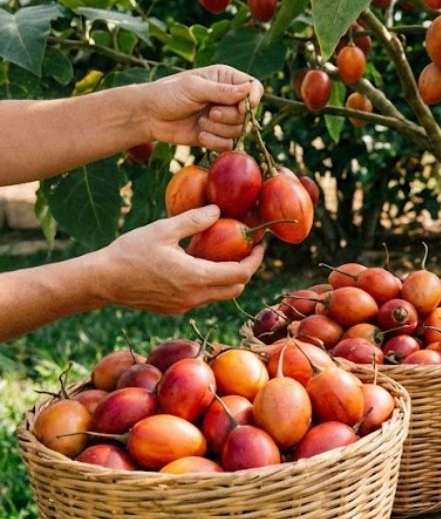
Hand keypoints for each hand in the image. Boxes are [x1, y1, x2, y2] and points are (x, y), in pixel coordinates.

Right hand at [95, 205, 264, 313]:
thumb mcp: (163, 229)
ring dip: (227, 276)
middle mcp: (195, 297)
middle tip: (246, 248)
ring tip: (223, 253)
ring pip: (219, 294)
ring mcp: (184, 306)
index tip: (260, 243)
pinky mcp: (174, 308)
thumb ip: (194, 220)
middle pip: (235, 287)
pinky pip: (202, 297)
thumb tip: (218, 210)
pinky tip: (199, 264)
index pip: (241, 273)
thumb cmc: (130, 253)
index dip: (256, 259)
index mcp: (197, 278)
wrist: (101, 281)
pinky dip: (209, 282)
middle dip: (246, 269)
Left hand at [141, 65, 264, 150]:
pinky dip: (215, 142)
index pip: (253, 86)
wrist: (149, 116)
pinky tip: (200, 135)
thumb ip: (222, 91)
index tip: (244, 106)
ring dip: (219, 128)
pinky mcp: (217, 135)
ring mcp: (223, 117)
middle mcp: (228, 98)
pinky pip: (229, 144)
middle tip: (210, 113)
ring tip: (200, 122)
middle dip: (229, 116)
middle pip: (248, 112)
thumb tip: (249, 89)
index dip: (253, 98)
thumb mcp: (194, 88)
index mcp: (225, 79)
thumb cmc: (168, 94)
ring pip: (239, 129)